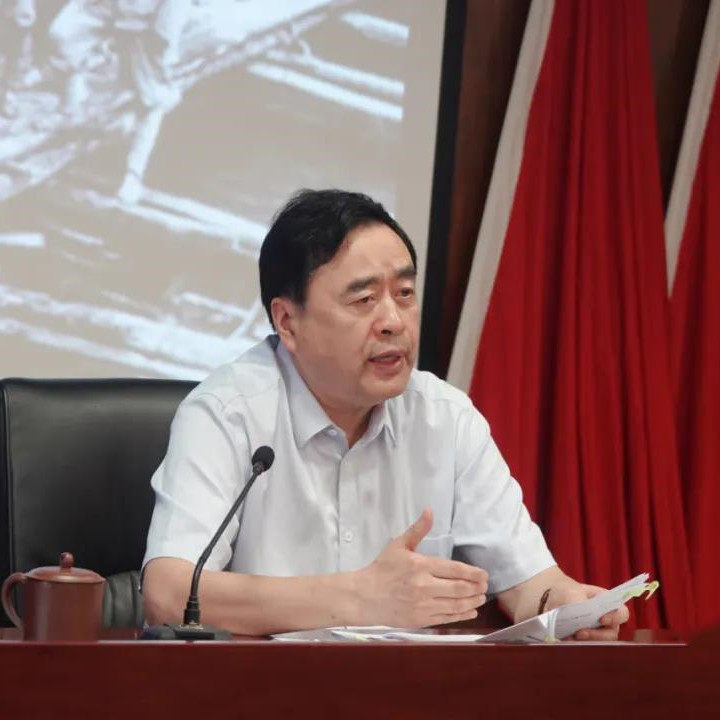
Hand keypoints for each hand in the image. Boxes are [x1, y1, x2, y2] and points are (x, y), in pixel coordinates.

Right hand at [354, 508, 487, 627]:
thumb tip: (430, 510)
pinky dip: (461, 615)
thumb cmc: (382, 569)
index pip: (454, 569)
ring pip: (456, 605)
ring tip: (481, 598)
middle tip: (486, 586)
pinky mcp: (421, 620)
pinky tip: (470, 611)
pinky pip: (447, 618)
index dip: (473, 572)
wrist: (364, 596)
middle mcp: (424, 587)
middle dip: (476, 587)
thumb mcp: (398, 545)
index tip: (484, 574)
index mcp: (420, 566)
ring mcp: (423, 606)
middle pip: (459, 588)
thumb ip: (418, 529)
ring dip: (472, 602)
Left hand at [548, 582, 629, 640]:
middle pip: (611, 634)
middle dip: (596, 635)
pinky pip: (586, 649)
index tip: (602, 619)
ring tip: (570, 637)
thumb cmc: (568, 593)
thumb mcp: (571, 593)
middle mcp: (608, 623)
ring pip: (600, 645)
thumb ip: (578, 603)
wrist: (554, 601)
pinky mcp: (587, 643)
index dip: (615, 618)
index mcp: (609, 605)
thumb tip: (581, 619)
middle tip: (580, 633)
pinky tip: (566, 640)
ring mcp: (598, 634)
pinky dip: (577, 646)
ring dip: (586, 643)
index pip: (622, 613)